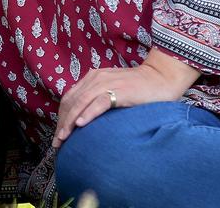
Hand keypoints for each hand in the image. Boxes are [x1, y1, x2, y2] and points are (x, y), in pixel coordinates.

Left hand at [53, 48, 199, 147]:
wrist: (161, 78)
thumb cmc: (139, 89)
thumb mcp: (113, 91)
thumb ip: (99, 100)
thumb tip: (84, 121)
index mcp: (93, 78)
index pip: (70, 98)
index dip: (61, 117)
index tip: (59, 135)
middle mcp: (96, 78)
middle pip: (71, 101)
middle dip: (62, 123)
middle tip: (58, 142)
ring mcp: (108, 83)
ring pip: (81, 102)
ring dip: (70, 121)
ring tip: (64, 138)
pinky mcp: (120, 90)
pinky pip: (100, 102)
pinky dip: (88, 113)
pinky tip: (81, 125)